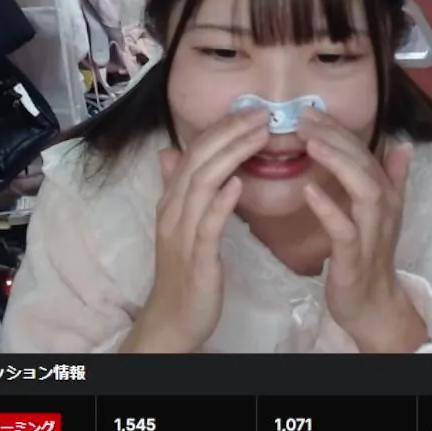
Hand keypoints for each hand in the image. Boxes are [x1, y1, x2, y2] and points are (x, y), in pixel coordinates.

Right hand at [121, 109, 269, 352]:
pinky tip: (240, 184)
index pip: (194, 152)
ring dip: (231, 156)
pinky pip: (207, 225)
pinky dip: (222, 201)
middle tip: (262, 113)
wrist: (173, 319)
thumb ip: (179, 189)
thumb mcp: (181, 225)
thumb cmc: (185, 272)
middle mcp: (172, 211)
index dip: (222, 128)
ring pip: (202, 184)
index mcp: (172, 201)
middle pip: (198, 160)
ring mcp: (182, 233)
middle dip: (230, 132)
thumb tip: (169, 152)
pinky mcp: (196, 257)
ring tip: (259, 135)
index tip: (252, 111)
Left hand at [297, 109, 426, 352]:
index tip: (311, 111)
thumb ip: (392, 178)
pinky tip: (308, 191)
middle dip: (337, 137)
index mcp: (385, 195)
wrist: (372, 303)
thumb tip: (404, 145)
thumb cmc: (369, 256)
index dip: (340, 130)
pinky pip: (344, 230)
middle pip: (365, 164)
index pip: (365, 153)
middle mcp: (384, 209)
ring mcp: (371, 233)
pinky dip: (328, 209)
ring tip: (311, 144)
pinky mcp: (355, 257)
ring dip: (338, 164)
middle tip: (305, 117)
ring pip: (362, 190)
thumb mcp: (381, 213)